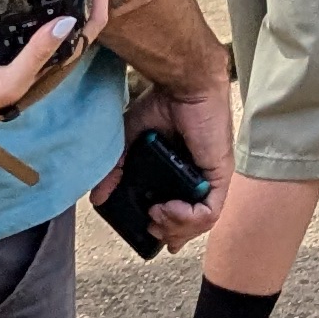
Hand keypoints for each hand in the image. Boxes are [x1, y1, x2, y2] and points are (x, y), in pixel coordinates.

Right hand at [0, 0, 106, 124]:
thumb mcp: (9, 81)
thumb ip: (38, 54)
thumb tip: (68, 20)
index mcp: (50, 67)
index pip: (86, 34)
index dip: (97, 6)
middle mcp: (40, 54)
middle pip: (70, 18)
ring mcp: (18, 43)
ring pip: (45, 12)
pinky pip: (16, 12)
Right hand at [121, 79, 232, 246]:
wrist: (184, 84)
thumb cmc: (162, 105)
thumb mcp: (131, 142)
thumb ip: (117, 169)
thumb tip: (99, 197)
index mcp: (182, 172)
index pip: (182, 213)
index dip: (169, 229)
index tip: (150, 230)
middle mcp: (200, 178)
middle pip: (192, 224)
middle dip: (169, 233)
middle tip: (151, 224)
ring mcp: (212, 177)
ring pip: (202, 223)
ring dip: (176, 228)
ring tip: (157, 215)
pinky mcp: (220, 174)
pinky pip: (210, 212)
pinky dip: (188, 218)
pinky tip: (168, 208)